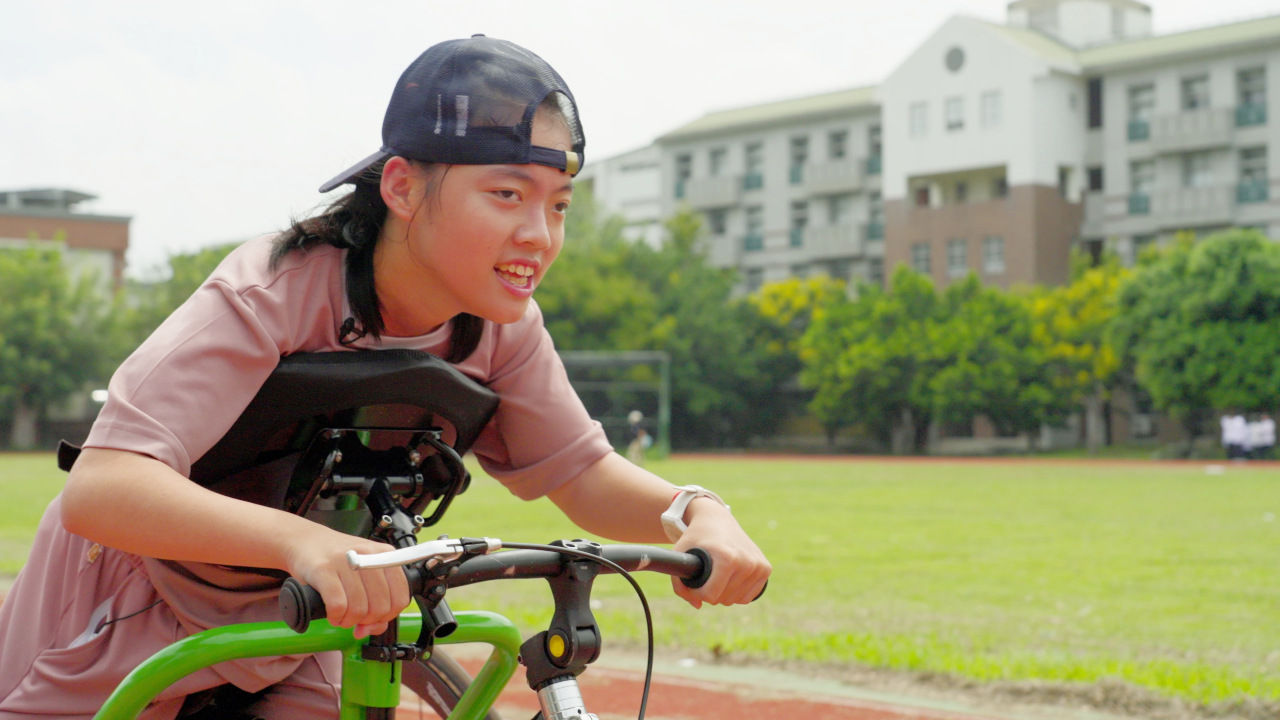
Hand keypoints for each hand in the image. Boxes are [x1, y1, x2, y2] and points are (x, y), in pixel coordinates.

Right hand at [284, 527, 410, 637]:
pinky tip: (333, 614)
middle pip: (380, 607)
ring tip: (342, 617)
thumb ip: (377, 599)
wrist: (305, 540)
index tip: (374, 619)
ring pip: (359, 609)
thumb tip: (375, 628)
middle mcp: (369, 556)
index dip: (387, 616)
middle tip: (354, 619)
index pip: (401, 598)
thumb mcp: (364, 573)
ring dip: (348, 621)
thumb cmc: (337, 560)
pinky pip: (338, 605)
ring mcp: (346, 561)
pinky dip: (336, 617)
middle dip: (366, 621)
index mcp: (386, 555)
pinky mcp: (324, 569)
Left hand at [670, 498, 769, 607]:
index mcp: (728, 557)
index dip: (697, 591)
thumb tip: (697, 606)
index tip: (694, 580)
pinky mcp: (765, 568)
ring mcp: (759, 565)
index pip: (710, 595)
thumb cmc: (696, 538)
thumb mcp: (679, 555)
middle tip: (706, 574)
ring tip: (717, 575)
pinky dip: (737, 593)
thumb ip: (680, 585)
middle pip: (723, 599)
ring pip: (737, 600)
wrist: (717, 519)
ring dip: (724, 594)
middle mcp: (747, 561)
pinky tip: (730, 578)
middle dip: (710, 592)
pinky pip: (749, 597)